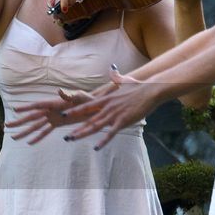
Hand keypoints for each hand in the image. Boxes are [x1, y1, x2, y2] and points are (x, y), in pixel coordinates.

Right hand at [5, 87, 93, 143]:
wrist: (94, 107)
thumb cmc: (88, 99)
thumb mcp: (80, 96)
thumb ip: (70, 94)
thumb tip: (59, 91)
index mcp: (53, 103)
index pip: (37, 106)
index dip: (25, 108)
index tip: (14, 110)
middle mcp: (50, 110)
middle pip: (31, 117)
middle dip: (19, 122)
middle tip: (6, 126)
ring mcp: (52, 118)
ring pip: (35, 126)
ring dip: (24, 132)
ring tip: (13, 137)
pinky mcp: (57, 124)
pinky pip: (45, 132)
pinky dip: (37, 137)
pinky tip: (29, 143)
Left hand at [36, 72, 158, 149]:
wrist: (150, 90)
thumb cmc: (138, 86)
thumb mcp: (124, 80)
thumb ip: (116, 76)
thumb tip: (113, 67)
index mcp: (106, 99)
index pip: (86, 106)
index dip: (75, 111)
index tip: (64, 114)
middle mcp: (107, 107)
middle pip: (88, 119)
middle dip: (76, 128)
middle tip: (65, 136)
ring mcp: (114, 114)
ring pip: (95, 126)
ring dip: (83, 134)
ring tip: (72, 139)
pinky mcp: (123, 121)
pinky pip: (111, 133)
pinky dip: (103, 141)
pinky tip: (96, 148)